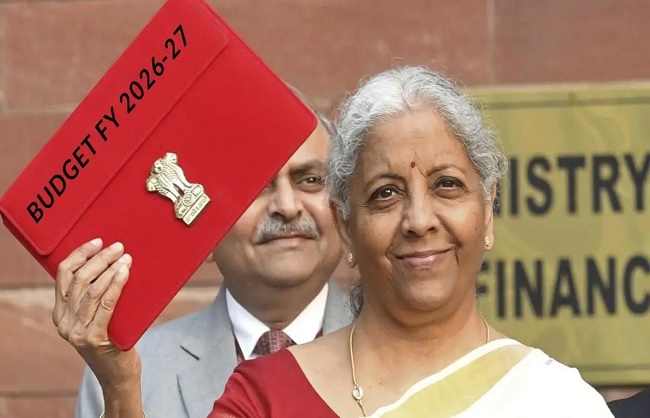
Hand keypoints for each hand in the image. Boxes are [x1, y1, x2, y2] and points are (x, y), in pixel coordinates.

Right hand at [52, 238, 140, 393]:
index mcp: (60, 314)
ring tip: (125, 258)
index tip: (97, 241)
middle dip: (99, 258)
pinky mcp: (94, 338)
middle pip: (79, 279)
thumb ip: (95, 298)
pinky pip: (106, 305)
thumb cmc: (113, 340)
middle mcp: (64, 322)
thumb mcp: (97, 318)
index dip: (79, 254)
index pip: (64, 275)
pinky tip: (125, 274)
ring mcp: (77, 332)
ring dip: (110, 269)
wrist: (118, 375)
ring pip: (91, 290)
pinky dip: (116, 285)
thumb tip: (113, 262)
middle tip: (118, 247)